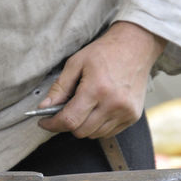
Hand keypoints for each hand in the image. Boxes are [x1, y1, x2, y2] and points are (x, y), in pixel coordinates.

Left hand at [38, 21, 165, 138]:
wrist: (136, 46)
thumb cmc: (104, 52)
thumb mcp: (76, 63)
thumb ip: (59, 88)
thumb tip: (44, 107)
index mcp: (97, 89)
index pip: (70, 120)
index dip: (53, 124)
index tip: (44, 122)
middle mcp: (113, 104)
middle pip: (81, 131)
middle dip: (68, 124)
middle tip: (64, 111)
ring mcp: (125, 112)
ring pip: (94, 134)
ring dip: (84, 126)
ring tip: (84, 107)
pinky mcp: (133, 116)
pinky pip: (108, 132)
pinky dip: (98, 126)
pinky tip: (98, 109)